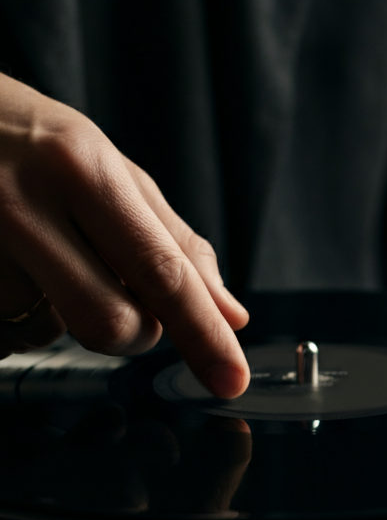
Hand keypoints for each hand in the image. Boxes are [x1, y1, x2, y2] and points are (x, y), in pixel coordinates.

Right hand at [0, 73, 249, 396]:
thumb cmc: (25, 140)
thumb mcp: (106, 166)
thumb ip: (172, 242)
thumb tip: (230, 314)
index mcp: (81, 169)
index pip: (160, 270)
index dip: (203, 333)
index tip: (232, 379)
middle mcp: (20, 203)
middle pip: (109, 322)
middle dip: (133, 332)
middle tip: (118, 294)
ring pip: (46, 334)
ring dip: (56, 316)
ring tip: (28, 255)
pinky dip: (11, 318)